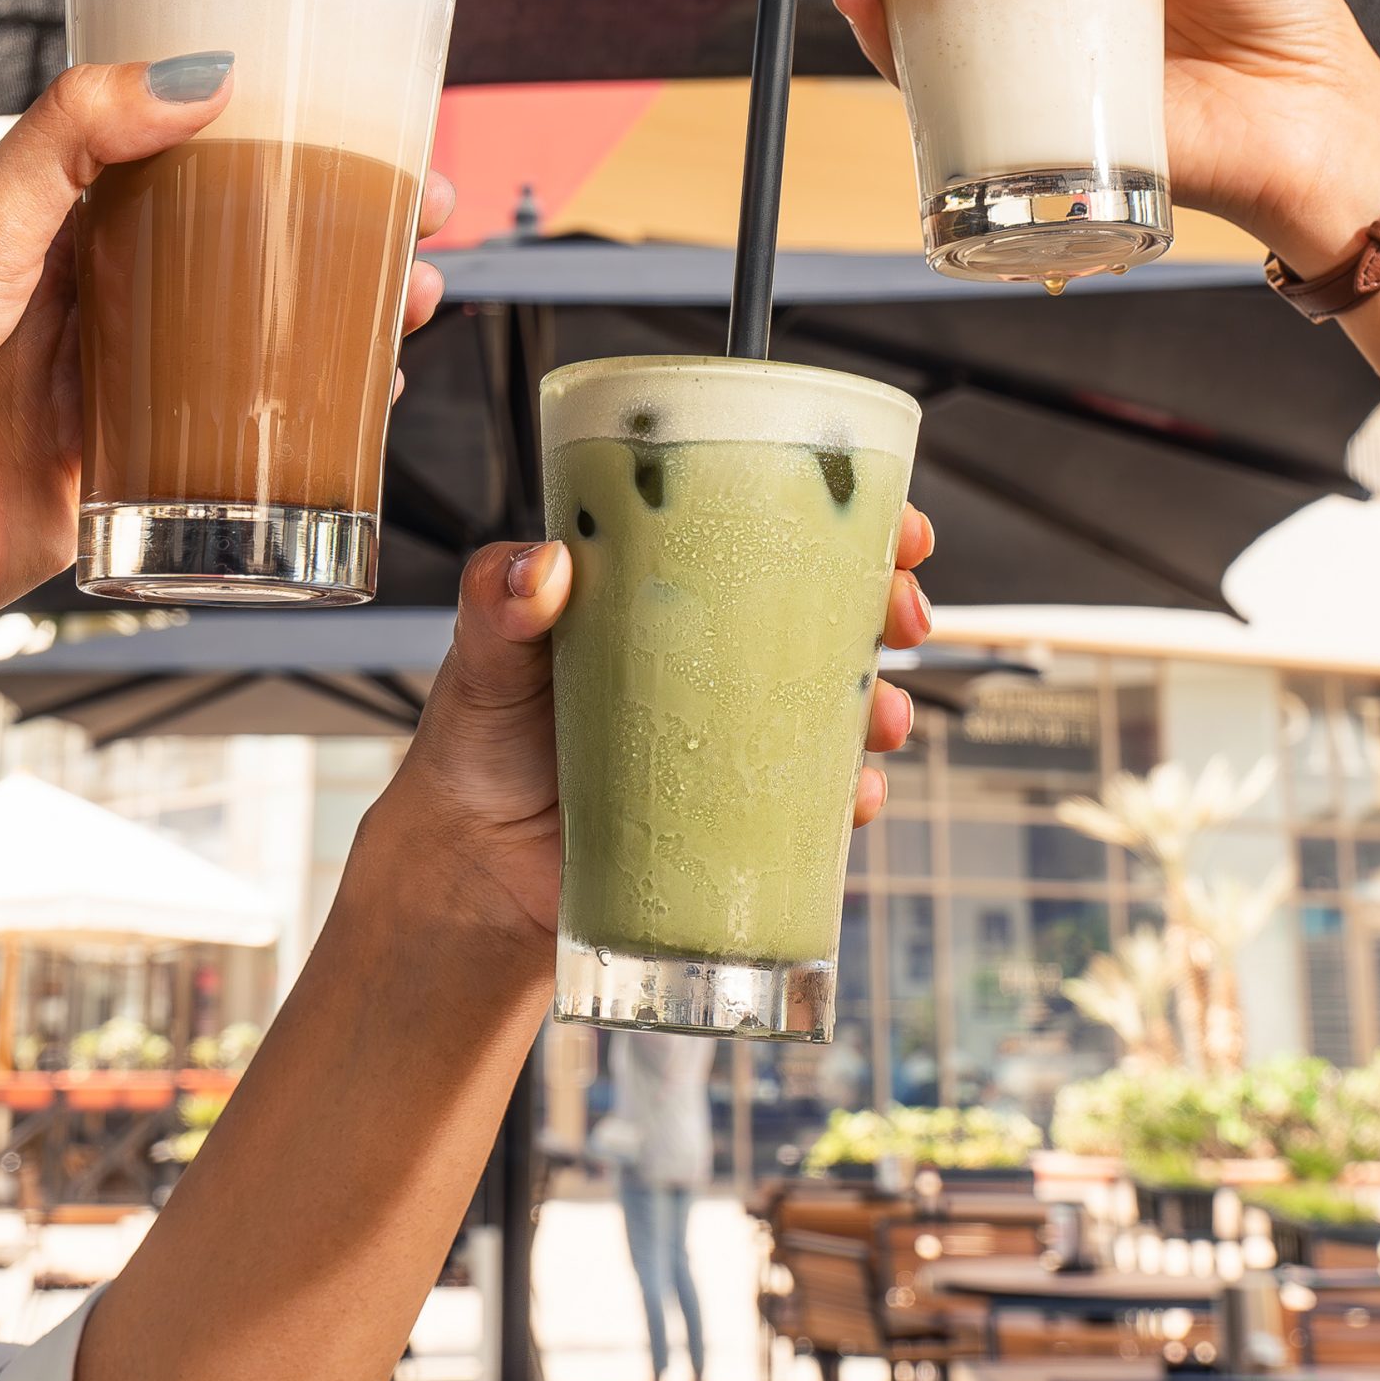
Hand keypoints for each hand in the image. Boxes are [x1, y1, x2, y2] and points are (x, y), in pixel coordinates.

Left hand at [0, 62, 452, 680]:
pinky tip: (352, 409)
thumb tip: (196, 74)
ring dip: (339, 322)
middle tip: (423, 216)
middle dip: (340, 233)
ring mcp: (108, 396)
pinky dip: (299, 427)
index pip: (189, 166)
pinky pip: (226, 449)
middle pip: (242, 255)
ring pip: (251, 348)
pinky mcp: (119, 484)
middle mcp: (87, 309)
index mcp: (50, 231)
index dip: (279, 144)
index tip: (359, 123)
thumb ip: (77, 138)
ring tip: (412, 301)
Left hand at [384, 507, 936, 952]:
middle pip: (829, 607)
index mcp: (665, 586)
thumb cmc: (479, 738)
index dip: (841, 513)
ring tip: (882, 717)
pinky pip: (816, 798)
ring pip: (839, 700)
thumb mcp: (483, 654)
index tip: (892, 519)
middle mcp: (714, 650)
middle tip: (904, 615)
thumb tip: (543, 567)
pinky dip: (849, 795)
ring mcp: (731, 728)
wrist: (475, 867)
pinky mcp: (736, 808)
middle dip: (888, 602)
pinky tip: (852, 796)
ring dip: (883, 702)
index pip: (765, 525)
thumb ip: (498, 600)